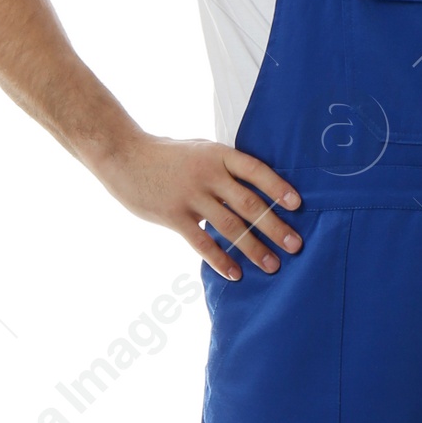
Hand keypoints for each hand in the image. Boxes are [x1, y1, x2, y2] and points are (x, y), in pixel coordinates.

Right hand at [97, 134, 301, 279]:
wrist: (123, 155)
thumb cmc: (168, 155)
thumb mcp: (200, 149)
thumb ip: (226, 166)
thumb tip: (259, 186)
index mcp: (218, 155)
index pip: (256, 171)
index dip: (277, 188)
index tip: (298, 205)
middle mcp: (207, 174)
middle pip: (249, 204)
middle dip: (275, 227)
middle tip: (296, 245)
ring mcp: (190, 195)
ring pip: (230, 226)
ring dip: (254, 248)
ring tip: (272, 265)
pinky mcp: (173, 215)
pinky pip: (202, 242)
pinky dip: (220, 259)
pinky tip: (235, 274)